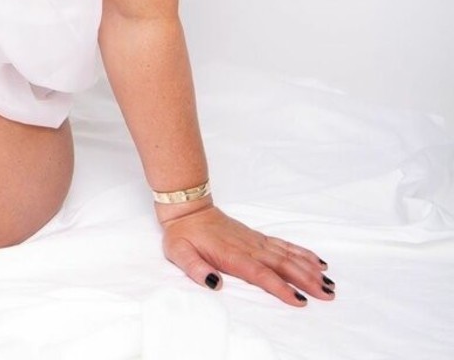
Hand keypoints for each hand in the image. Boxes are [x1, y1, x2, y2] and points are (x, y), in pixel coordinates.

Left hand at [160, 204, 333, 306]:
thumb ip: (195, 268)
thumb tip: (213, 283)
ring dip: (309, 269)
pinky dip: (302, 253)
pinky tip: (317, 262)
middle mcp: (249, 247)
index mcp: (232, 254)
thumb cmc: (183, 235)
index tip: (300, 300)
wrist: (187, 209)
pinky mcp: (257, 238)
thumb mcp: (179, 253)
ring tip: (329, 283)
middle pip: (282, 265)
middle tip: (328, 295)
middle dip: (306, 280)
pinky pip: (283, 245)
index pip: (261, 274)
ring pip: (287, 255)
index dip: (280, 287)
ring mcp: (255, 241)